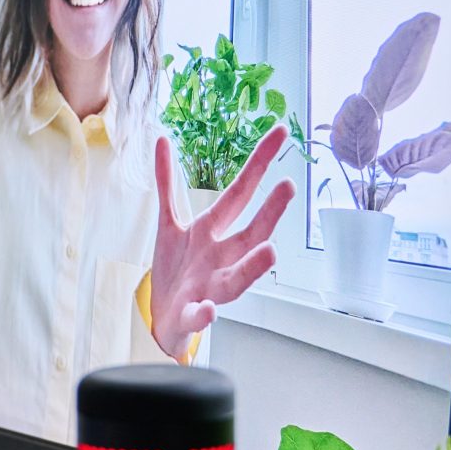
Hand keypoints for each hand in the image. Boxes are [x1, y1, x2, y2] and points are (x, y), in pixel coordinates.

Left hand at [149, 124, 295, 358]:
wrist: (164, 316)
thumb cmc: (179, 267)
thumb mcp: (169, 222)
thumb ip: (167, 183)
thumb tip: (162, 139)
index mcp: (213, 231)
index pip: (240, 192)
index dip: (258, 162)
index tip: (280, 133)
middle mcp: (220, 257)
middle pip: (249, 233)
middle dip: (268, 213)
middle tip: (288, 186)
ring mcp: (209, 286)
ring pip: (237, 278)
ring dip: (252, 266)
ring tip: (270, 251)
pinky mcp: (192, 313)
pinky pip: (199, 315)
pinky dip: (205, 313)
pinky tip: (210, 309)